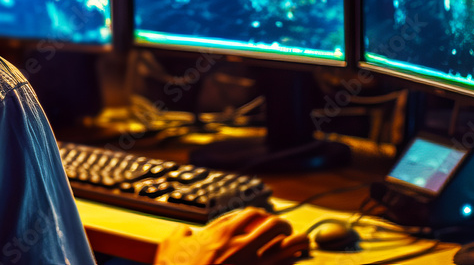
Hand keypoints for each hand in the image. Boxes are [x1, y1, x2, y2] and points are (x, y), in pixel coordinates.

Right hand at [154, 208, 309, 264]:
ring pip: (286, 247)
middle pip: (274, 225)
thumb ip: (179, 236)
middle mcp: (241, 246)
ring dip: (298, 243)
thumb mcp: (170, 248)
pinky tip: (297, 260)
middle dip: (283, 225)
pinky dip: (293, 262)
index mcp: (222, 233)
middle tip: (285, 229)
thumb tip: (182, 232)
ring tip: (303, 242)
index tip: (262, 219)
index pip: (250, 213)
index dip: (260, 215)